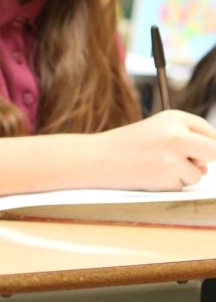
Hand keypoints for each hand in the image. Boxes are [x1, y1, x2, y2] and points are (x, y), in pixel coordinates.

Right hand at [95, 110, 215, 189]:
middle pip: (214, 151)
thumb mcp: (157, 130)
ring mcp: (175, 156)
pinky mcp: (170, 176)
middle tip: (188, 161)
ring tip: (156, 166)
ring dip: (184, 174)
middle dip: (206, 159)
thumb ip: (185, 140)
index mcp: (174, 116)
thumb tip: (207, 166)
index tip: (198, 152)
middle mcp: (178, 133)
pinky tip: (151, 175)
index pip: (209, 131)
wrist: (97, 158)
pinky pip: (184, 184)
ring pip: (199, 172)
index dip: (207, 144)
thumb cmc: (126, 144)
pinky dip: (171, 184)